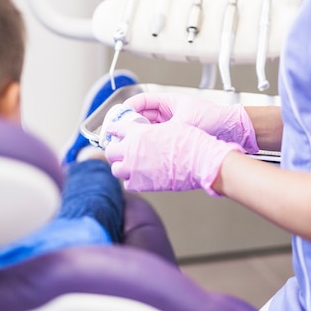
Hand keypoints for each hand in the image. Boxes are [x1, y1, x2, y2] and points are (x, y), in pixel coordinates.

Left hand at [105, 117, 243, 194]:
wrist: (199, 161)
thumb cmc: (190, 143)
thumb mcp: (170, 127)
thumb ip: (154, 131)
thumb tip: (152, 135)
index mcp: (138, 132)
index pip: (116, 128)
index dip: (114, 130)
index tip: (114, 133)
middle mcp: (131, 149)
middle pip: (110, 150)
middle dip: (115, 151)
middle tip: (121, 151)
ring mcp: (134, 168)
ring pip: (116, 169)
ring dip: (121, 166)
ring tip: (130, 166)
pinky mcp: (140, 184)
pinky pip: (128, 183)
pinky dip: (132, 181)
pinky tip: (140, 177)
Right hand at [124, 92, 258, 153]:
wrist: (233, 131)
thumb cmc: (214, 119)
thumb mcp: (184, 121)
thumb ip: (163, 128)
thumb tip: (143, 134)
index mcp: (169, 102)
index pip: (142, 101)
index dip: (128, 108)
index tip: (118, 117)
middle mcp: (169, 113)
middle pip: (142, 116)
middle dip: (129, 124)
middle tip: (118, 133)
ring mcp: (172, 125)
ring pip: (148, 129)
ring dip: (138, 135)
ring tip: (128, 143)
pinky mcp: (175, 138)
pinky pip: (157, 139)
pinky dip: (148, 143)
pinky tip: (143, 150)